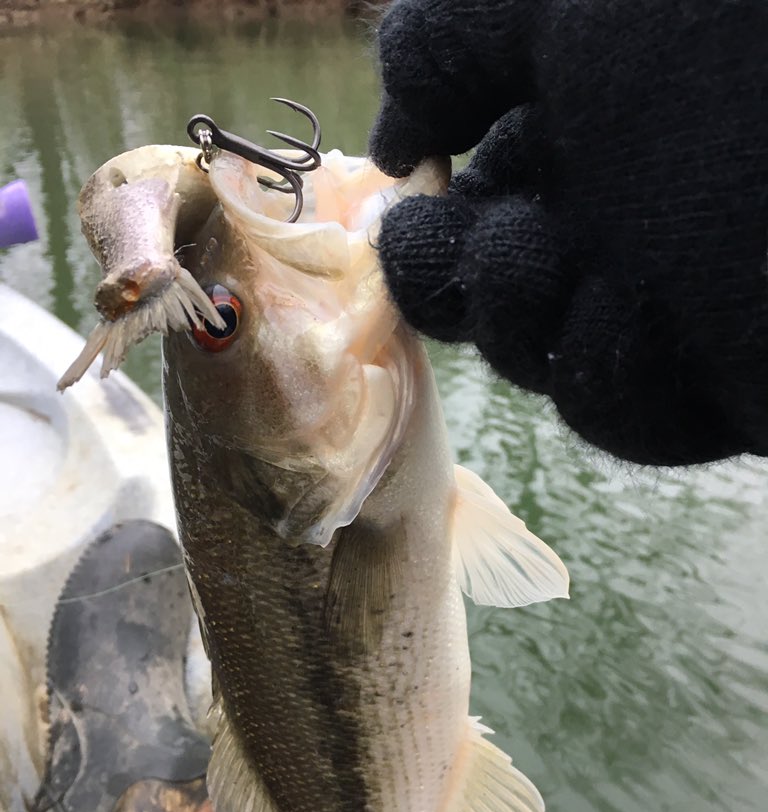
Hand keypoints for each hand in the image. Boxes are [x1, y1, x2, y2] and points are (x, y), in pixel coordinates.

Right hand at [370, 0, 767, 466]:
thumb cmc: (728, 54)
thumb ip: (450, 37)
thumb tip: (393, 138)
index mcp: (599, 114)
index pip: (478, 179)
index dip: (425, 197)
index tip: (402, 188)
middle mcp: (627, 210)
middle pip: (489, 281)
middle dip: (451, 270)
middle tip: (455, 239)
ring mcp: (668, 302)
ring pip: (536, 349)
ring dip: (519, 310)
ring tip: (550, 257)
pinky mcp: (707, 386)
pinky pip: (611, 405)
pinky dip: (606, 367)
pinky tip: (645, 316)